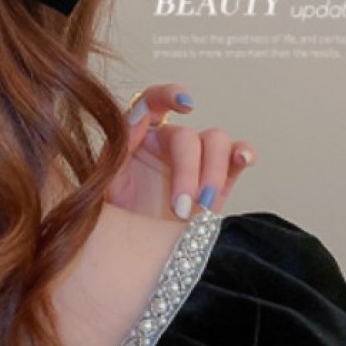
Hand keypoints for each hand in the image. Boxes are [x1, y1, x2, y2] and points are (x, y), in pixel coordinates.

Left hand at [104, 84, 257, 219]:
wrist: (133, 250)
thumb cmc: (114, 215)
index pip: (152, 101)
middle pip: (187, 136)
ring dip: (213, 172)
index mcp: (138, 135)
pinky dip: (244, 153)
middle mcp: (168, 141)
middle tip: (180, 208)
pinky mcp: (219, 180)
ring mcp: (196, 159)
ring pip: (216, 141)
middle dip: (188, 172)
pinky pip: (236, 157)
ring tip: (202, 206)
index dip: (168, 95)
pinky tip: (243, 159)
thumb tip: (131, 124)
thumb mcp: (101, 184)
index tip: (185, 105)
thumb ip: (114, 153)